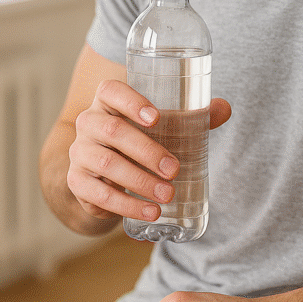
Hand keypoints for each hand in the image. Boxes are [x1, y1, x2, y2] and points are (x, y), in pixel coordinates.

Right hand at [66, 80, 230, 223]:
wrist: (101, 170)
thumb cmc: (138, 137)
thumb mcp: (160, 125)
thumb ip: (191, 116)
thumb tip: (225, 108)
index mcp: (108, 101)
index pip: (111, 90)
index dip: (132, 102)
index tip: (158, 118)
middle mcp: (89, 122)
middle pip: (113, 131)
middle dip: (147, 151)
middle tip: (175, 170)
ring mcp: (80, 152)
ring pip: (107, 163)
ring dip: (140, 182)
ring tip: (168, 195)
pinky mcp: (78, 182)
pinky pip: (99, 194)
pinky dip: (127, 205)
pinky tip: (149, 212)